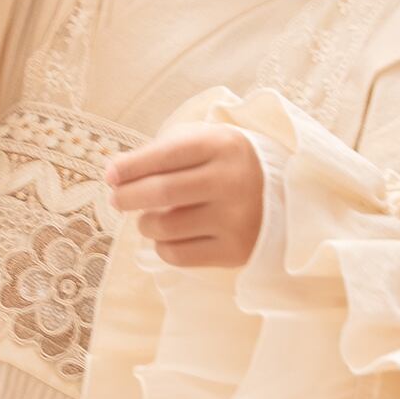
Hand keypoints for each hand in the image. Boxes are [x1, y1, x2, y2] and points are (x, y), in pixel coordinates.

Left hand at [105, 125, 265, 269]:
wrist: (289, 199)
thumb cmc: (232, 167)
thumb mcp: (210, 144)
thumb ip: (167, 152)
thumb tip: (116, 175)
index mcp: (223, 146)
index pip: (166, 155)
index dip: (131, 166)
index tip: (110, 175)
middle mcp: (231, 181)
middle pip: (161, 191)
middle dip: (127, 196)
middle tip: (116, 199)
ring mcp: (235, 219)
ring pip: (165, 226)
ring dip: (146, 223)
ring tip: (149, 218)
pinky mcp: (235, 251)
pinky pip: (178, 255)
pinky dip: (162, 246)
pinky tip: (168, 237)